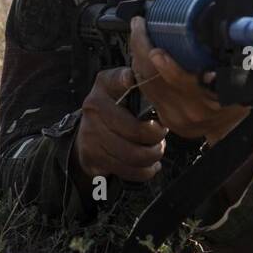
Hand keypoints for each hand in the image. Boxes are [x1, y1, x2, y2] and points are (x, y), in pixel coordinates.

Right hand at [73, 67, 167, 181]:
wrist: (87, 134)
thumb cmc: (116, 109)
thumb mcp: (124, 88)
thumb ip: (142, 83)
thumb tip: (164, 81)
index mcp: (105, 84)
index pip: (119, 80)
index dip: (129, 83)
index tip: (137, 84)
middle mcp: (94, 106)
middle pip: (135, 130)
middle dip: (157, 137)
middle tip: (162, 135)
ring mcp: (91, 133)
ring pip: (132, 154)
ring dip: (152, 155)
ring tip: (157, 150)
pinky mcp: (92, 156)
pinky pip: (126, 170)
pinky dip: (144, 171)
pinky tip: (150, 165)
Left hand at [128, 16, 250, 146]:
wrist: (236, 130)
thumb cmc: (241, 97)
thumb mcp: (245, 78)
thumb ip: (233, 60)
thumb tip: (222, 29)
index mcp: (211, 101)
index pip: (181, 83)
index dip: (167, 66)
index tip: (156, 48)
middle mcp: (190, 111)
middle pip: (155, 78)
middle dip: (141, 48)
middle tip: (140, 25)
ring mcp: (175, 117)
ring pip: (146, 83)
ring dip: (137, 57)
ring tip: (138, 33)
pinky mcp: (165, 117)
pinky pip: (146, 91)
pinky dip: (141, 71)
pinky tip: (140, 55)